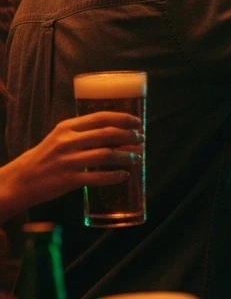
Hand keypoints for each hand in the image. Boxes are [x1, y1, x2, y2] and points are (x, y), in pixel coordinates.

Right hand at [3, 112, 142, 212]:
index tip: (137, 122)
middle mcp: (68, 141)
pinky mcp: (69, 180)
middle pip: (107, 134)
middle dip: (129, 136)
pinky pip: (98, 176)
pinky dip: (114, 176)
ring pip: (106, 154)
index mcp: (67, 127)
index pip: (100, 117)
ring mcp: (68, 161)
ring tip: (137, 157)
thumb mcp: (59, 137)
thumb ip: (81, 133)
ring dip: (126, 155)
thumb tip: (114, 132)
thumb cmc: (44, 158)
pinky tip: (124, 175)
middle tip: (141, 139)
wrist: (21, 180)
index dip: (123, 118)